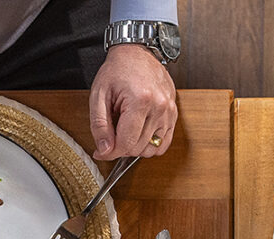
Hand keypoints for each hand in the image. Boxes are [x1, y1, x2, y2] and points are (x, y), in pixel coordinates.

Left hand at [89, 44, 179, 159]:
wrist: (137, 52)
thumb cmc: (118, 70)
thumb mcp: (99, 95)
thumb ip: (99, 125)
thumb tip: (104, 150)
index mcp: (140, 101)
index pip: (126, 143)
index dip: (111, 152)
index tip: (103, 150)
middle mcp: (159, 107)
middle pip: (139, 148)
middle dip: (122, 147)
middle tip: (112, 134)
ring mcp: (169, 111)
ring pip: (152, 149)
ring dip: (137, 146)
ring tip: (127, 130)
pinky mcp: (173, 113)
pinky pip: (165, 143)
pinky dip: (151, 145)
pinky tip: (140, 134)